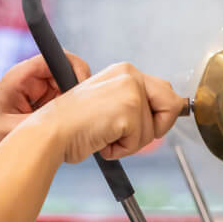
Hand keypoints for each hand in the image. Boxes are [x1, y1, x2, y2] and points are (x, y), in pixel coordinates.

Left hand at [0, 53, 91, 162]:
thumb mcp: (12, 130)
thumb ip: (39, 122)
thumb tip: (68, 117)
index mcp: (22, 76)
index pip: (57, 58)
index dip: (75, 69)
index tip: (84, 91)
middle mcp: (33, 80)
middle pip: (69, 73)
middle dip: (79, 93)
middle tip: (81, 116)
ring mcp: (40, 92)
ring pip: (71, 91)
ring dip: (76, 108)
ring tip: (71, 128)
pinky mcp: (45, 105)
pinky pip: (67, 105)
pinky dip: (72, 118)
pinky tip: (66, 133)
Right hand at [28, 63, 182, 164]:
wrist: (50, 132)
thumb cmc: (73, 124)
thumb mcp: (109, 104)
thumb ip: (135, 102)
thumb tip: (170, 111)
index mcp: (124, 71)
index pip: (164, 93)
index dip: (158, 116)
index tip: (142, 126)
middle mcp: (130, 75)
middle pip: (172, 106)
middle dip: (155, 128)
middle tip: (126, 134)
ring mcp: (131, 90)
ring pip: (154, 131)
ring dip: (130, 143)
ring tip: (104, 135)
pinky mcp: (129, 109)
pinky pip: (139, 143)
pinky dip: (121, 150)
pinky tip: (101, 140)